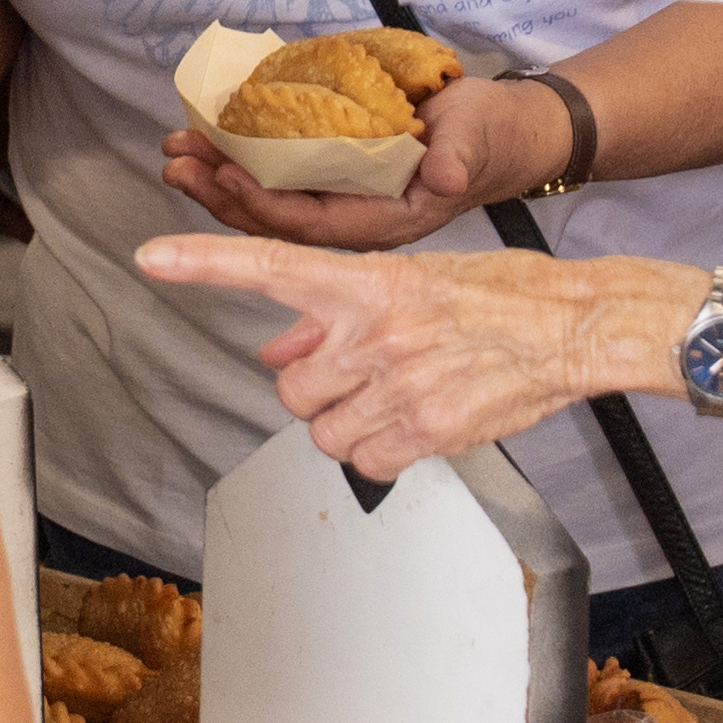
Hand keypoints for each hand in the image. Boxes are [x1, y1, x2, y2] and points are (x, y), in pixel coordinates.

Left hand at [130, 232, 631, 480]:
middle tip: (364, 375)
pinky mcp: (428, 430)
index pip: (269, 266)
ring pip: (323, 431)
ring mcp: (400, 383)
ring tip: (399, 396)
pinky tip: (418, 423)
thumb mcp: (410, 281)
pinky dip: (382, 454)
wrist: (574, 324)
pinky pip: (366, 463)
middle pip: (290, 387)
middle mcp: (374, 331)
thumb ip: (334, 314)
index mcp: (367, 280)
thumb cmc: (497, 294)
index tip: (148, 258)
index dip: (203, 263)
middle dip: (318, 389)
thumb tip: (274, 347)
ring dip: (349, 424)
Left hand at [153, 66, 565, 252]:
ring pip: (270, 203)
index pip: (311, 222)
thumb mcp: (478, 141)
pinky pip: (280, 182)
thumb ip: (459, 158)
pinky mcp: (338, 181)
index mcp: (386, 221)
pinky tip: (209, 145)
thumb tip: (446, 174)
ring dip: (220, 179)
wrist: (508, 137)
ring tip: (178, 151)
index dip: (263, 200)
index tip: (223, 173)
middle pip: (276, 220)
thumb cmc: (490, 138)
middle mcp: (356, 220)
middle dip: (222, 193)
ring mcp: (345, 203)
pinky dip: (242, 164)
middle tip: (178, 161)